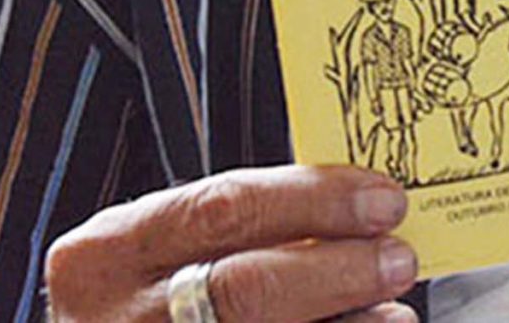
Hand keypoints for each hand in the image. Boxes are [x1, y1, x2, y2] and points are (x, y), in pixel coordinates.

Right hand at [45, 164, 418, 322]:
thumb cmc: (131, 303)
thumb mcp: (152, 254)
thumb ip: (230, 231)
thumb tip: (341, 215)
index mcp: (111, 255)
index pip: (224, 209)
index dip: (313, 201)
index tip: (378, 197)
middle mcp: (124, 317)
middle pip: (246, 288)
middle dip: (337, 269)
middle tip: (397, 257)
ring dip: (344, 322)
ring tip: (392, 309)